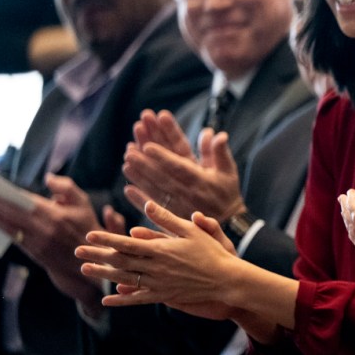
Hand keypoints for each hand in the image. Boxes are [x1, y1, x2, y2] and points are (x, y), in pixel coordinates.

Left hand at [0, 174, 104, 310]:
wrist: (88, 261)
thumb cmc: (85, 228)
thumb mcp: (83, 204)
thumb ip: (67, 187)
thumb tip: (48, 177)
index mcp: (57, 215)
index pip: (27, 202)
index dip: (10, 196)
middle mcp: (45, 229)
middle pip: (14, 213)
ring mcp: (37, 242)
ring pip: (10, 226)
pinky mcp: (32, 251)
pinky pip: (12, 236)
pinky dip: (2, 226)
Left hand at [76, 199, 240, 320]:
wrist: (225, 279)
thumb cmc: (211, 252)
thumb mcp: (191, 230)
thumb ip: (167, 219)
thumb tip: (148, 205)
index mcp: (161, 249)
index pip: (127, 243)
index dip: (106, 239)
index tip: (89, 235)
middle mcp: (156, 267)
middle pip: (120, 261)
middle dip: (97, 255)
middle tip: (77, 251)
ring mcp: (158, 283)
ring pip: (124, 279)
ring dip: (103, 274)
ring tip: (85, 270)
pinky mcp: (164, 295)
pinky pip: (138, 299)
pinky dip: (121, 299)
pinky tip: (107, 300)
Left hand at [124, 110, 244, 220]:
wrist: (229, 221)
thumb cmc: (227, 192)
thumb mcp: (229, 170)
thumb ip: (220, 151)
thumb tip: (218, 134)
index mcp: (201, 180)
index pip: (179, 166)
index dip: (163, 156)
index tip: (148, 146)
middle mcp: (188, 192)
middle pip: (163, 176)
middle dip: (145, 164)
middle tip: (129, 151)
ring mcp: (179, 205)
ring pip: (155, 190)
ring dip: (140, 177)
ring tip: (126, 163)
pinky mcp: (173, 215)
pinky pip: (154, 206)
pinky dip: (139, 199)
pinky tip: (127, 190)